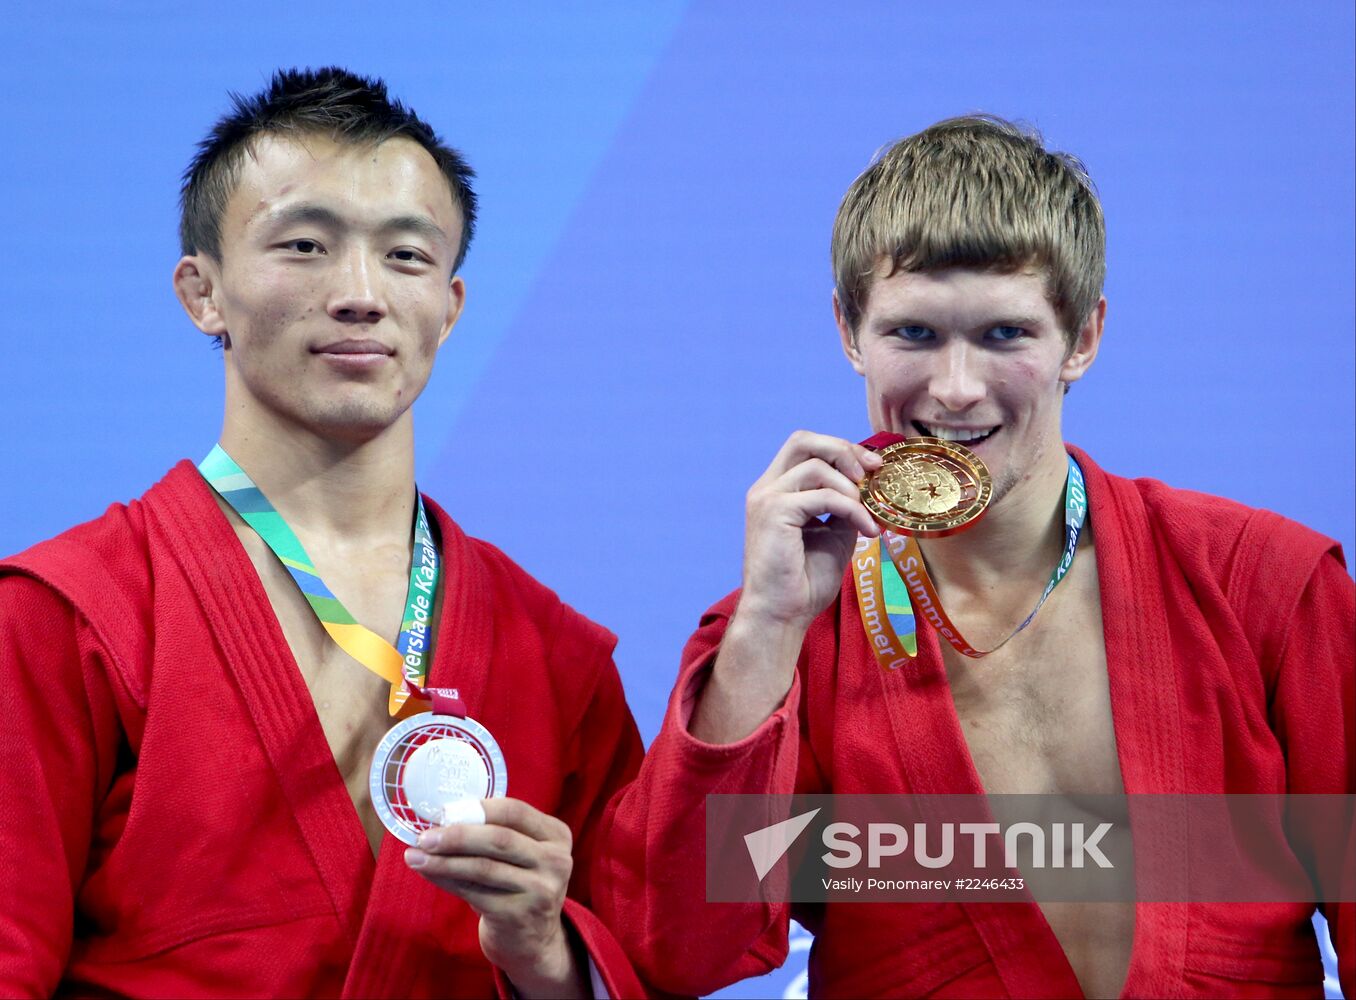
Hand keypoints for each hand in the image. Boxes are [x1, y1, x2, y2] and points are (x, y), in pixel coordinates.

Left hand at [404, 798, 586, 997]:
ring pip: (483, 868)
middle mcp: (555, 861)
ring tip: (415, 856)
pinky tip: (428, 873)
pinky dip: (446, 880)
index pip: (515, 811)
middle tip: (425, 837)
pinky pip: (473, 892)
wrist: (534, 940)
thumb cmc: (518, 885)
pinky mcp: (519, 915)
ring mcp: (540, 890)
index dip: (478, 808)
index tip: (444, 811)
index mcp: (556, 835)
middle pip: (499, 839)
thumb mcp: (523, 855)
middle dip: (457, 836)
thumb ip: (496, 833)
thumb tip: (443, 818)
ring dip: (444, 861)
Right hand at [737, 430, 881, 630]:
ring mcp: (767, 498)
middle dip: (843, 449)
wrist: (782, 615)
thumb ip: (844, 508)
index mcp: (777, 491)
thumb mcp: (834, 536)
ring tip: (868, 515)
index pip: (806, 448)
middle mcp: (766, 488)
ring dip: (851, 488)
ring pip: (816, 465)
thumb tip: (869, 489)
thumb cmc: (803, 583)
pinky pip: (823, 496)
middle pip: (803, 440)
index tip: (873, 469)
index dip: (841, 450)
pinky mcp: (774, 512)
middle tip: (872, 472)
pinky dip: (851, 509)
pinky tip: (866, 531)